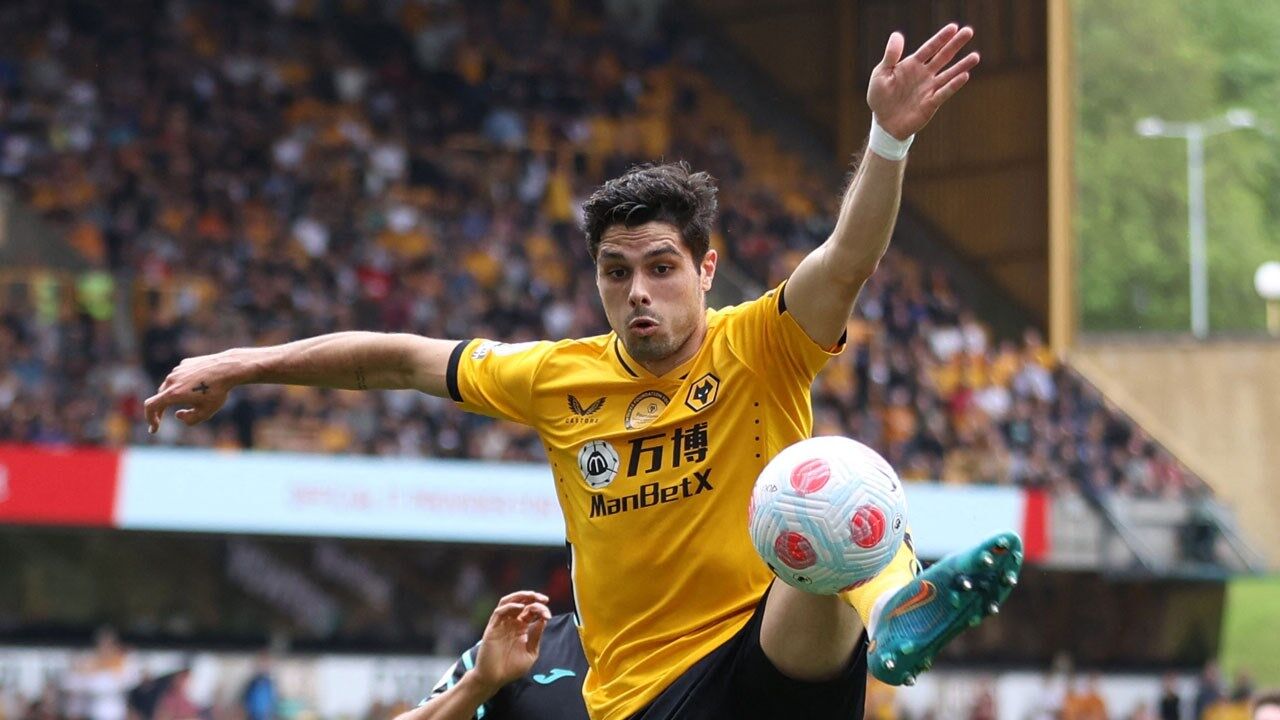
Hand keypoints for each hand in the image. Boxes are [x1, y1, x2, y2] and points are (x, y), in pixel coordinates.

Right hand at [144, 351, 245, 432]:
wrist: (227, 368)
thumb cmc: (217, 392)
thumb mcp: (206, 412)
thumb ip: (190, 419)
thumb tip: (178, 415)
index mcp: (173, 393)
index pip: (151, 406)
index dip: (150, 418)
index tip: (154, 428)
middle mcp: (171, 380)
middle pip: (160, 397)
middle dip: (161, 410)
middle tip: (164, 420)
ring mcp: (177, 370)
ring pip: (170, 386)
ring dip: (174, 395)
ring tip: (193, 399)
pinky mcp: (184, 363)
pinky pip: (180, 376)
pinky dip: (183, 384)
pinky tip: (198, 385)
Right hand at [471, 591, 551, 691]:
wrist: (494, 679)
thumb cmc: (511, 669)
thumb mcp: (530, 653)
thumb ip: (536, 637)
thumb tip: (543, 620)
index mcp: (521, 628)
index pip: (532, 612)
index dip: (541, 610)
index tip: (548, 616)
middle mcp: (511, 623)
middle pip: (522, 603)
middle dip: (533, 598)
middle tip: (544, 599)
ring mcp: (502, 624)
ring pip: (509, 602)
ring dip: (521, 596)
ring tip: (532, 596)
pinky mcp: (492, 628)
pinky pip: (499, 612)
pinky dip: (510, 606)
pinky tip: (520, 608)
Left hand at [868, 24, 979, 139]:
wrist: (883, 123)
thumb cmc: (880, 97)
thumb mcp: (881, 74)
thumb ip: (891, 56)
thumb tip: (897, 35)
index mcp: (912, 65)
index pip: (929, 48)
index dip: (940, 38)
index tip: (953, 27)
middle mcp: (924, 75)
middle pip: (943, 57)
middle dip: (955, 44)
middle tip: (969, 31)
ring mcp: (929, 88)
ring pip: (948, 74)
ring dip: (962, 66)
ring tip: (975, 56)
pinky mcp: (931, 104)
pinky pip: (944, 93)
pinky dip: (953, 85)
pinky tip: (964, 76)